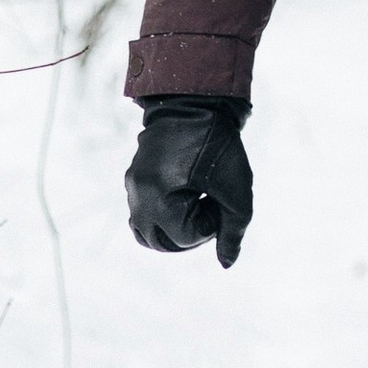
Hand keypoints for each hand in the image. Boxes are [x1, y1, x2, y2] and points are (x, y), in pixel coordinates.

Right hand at [127, 98, 254, 267]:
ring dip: (172, 229)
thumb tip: (227, 264)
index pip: (184, 239)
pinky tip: (186, 197)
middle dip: (188, 235)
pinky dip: (162, 215)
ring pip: (146, 231)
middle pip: (160, 243)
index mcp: (157, 200)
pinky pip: (141, 212)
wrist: (197, 103)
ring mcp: (131, 188)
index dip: (211, 225)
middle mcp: (136, 197)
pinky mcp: (132, 178)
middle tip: (211, 212)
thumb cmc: (219, 146)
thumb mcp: (237, 190)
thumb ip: (233, 231)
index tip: (220, 198)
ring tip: (197, 207)